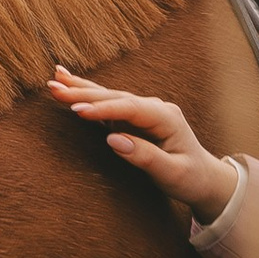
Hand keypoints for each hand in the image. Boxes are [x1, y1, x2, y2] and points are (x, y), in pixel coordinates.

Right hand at [47, 68, 239, 220]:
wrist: (204, 177)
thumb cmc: (190, 178)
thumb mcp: (172, 174)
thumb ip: (145, 157)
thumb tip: (114, 140)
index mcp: (166, 117)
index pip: (130, 108)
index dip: (103, 108)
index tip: (77, 110)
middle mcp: (154, 108)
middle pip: (115, 96)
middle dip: (84, 92)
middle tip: (54, 87)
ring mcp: (143, 111)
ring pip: (109, 96)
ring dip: (81, 89)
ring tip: (54, 79)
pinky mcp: (133, 119)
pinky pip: (108, 105)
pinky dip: (88, 95)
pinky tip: (69, 84)